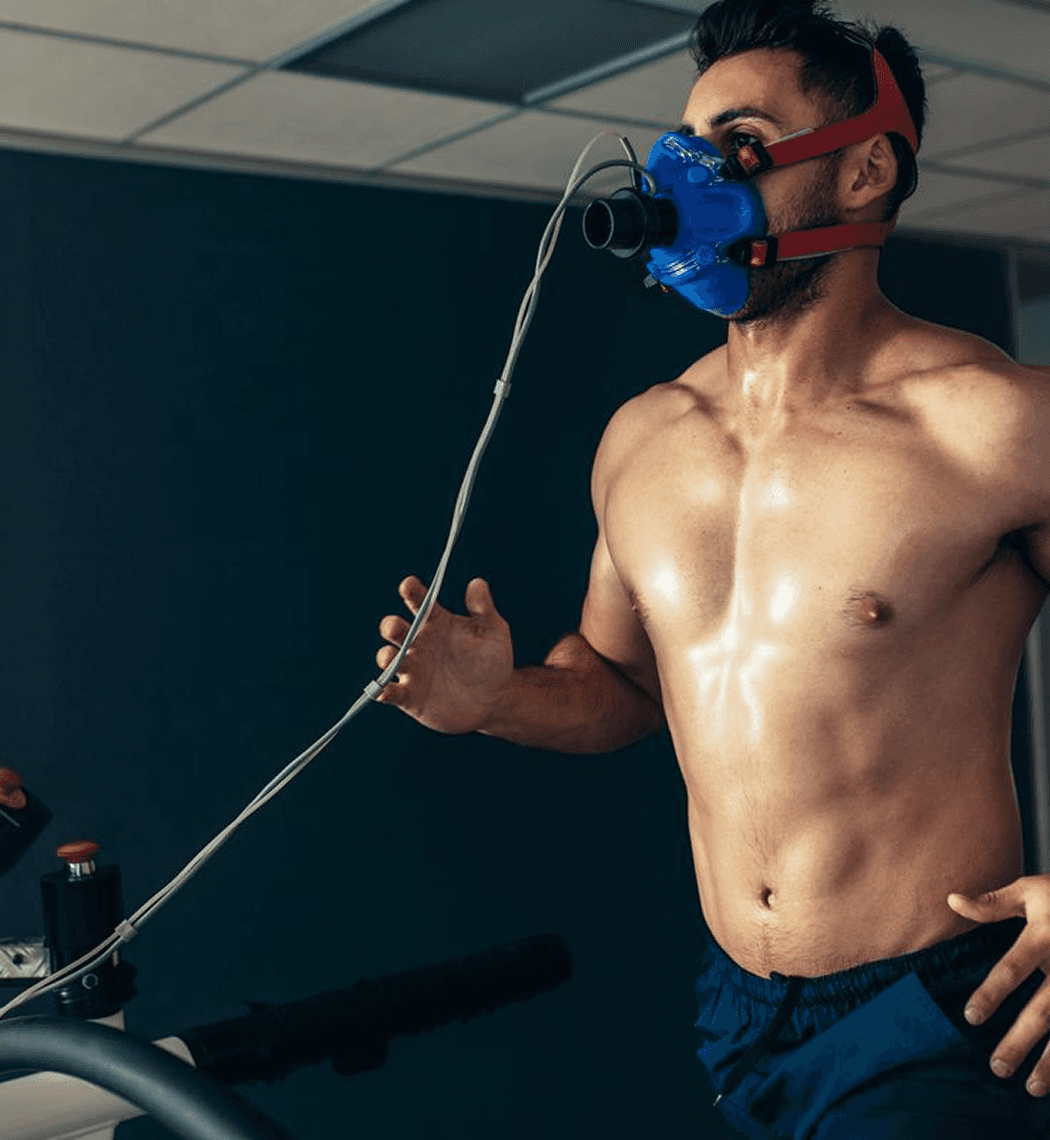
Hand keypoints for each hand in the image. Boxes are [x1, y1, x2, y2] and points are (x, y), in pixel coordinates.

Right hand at [374, 575, 514, 734]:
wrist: (494, 699)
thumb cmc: (492, 659)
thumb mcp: (493, 631)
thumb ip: (483, 608)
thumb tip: (477, 583)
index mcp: (435, 621)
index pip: (418, 602)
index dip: (410, 592)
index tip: (408, 586)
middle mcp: (418, 642)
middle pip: (395, 629)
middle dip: (390, 626)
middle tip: (395, 628)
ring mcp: (412, 669)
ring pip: (388, 658)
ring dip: (385, 657)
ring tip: (392, 659)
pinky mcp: (410, 696)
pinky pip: (391, 693)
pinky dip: (384, 692)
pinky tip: (384, 693)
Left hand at [947, 875, 1049, 1096]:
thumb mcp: (1030, 891)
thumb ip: (993, 903)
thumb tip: (952, 900)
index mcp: (1044, 936)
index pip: (1012, 969)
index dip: (991, 994)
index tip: (971, 1017)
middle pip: (1042, 1011)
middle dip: (1020, 1042)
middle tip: (997, 1067)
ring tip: (1030, 1087)